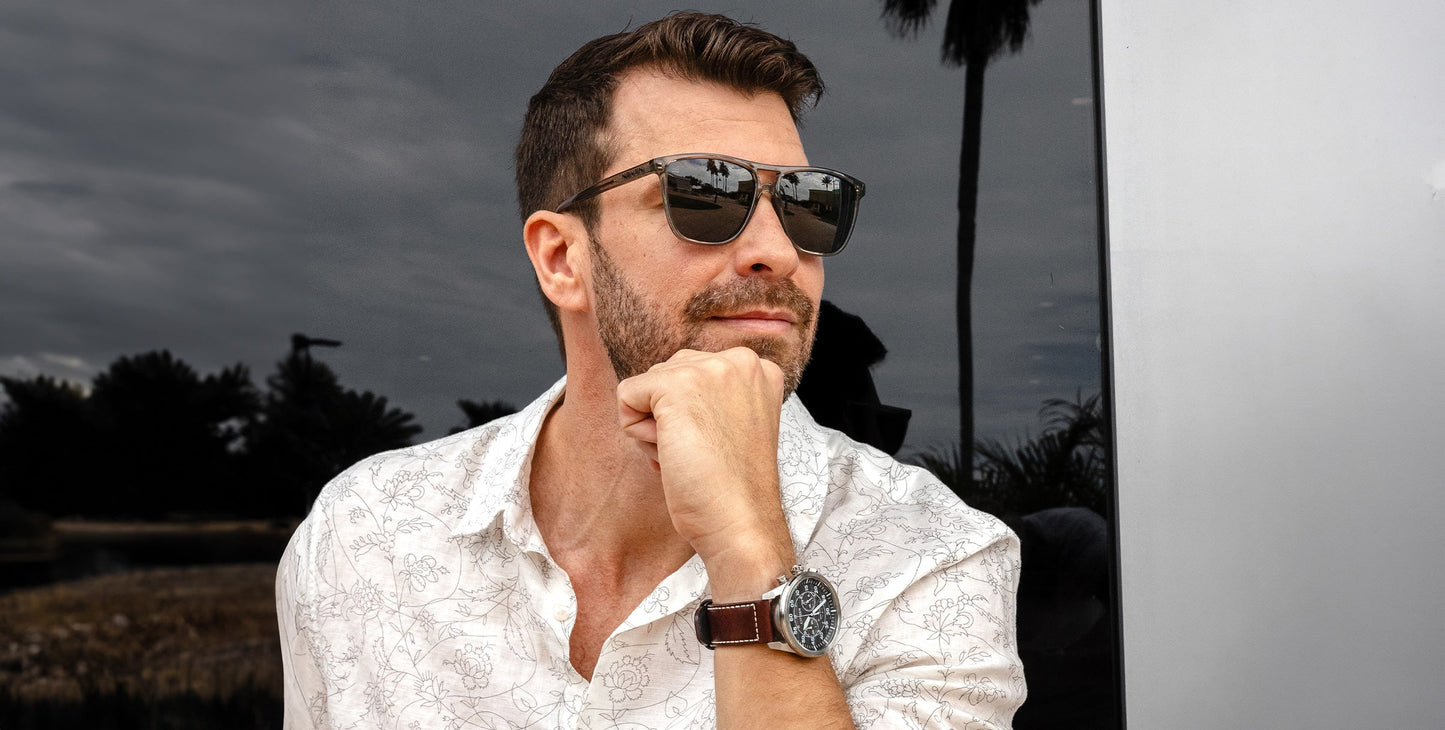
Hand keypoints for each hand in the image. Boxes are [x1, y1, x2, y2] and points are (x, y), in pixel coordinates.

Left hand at [616, 347, 794, 590]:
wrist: (740, 522)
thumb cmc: (732, 487)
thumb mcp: (735, 425)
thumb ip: (713, 396)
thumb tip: (668, 393)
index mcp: (758, 368)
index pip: (693, 373)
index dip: (693, 416)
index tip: (718, 445)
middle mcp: (739, 359)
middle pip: (667, 376)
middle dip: (671, 418)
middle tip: (703, 453)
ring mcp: (709, 369)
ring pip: (646, 388)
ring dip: (655, 427)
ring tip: (691, 455)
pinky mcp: (677, 384)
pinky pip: (626, 396)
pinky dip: (637, 432)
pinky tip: (672, 453)